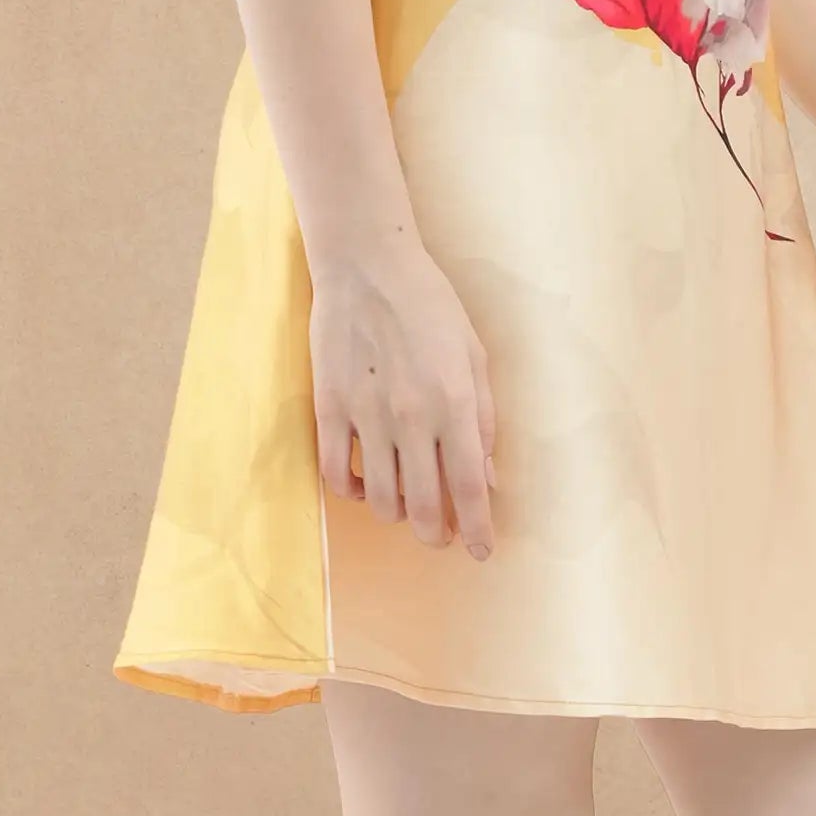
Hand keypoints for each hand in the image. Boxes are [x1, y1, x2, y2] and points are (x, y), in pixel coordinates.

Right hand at [308, 237, 497, 558]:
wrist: (367, 263)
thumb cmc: (429, 303)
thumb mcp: (473, 353)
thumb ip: (482, 417)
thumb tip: (487, 477)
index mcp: (454, 401)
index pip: (469, 488)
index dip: (478, 530)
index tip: (481, 551)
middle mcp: (412, 416)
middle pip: (423, 508)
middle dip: (437, 535)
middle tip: (442, 535)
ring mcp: (365, 415)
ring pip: (379, 501)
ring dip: (397, 513)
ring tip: (406, 500)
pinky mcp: (328, 408)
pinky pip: (335, 475)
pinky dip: (352, 492)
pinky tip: (365, 481)